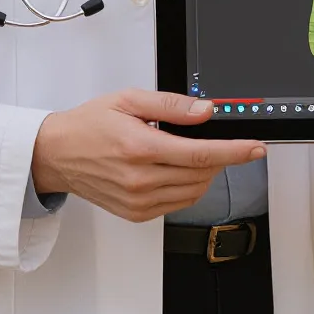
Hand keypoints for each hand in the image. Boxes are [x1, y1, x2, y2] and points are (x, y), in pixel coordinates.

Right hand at [31, 91, 263, 221]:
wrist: (57, 155)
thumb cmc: (89, 126)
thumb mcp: (129, 100)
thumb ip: (172, 106)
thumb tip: (205, 111)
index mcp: (141, 148)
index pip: (201, 154)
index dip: (235, 151)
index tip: (256, 149)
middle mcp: (141, 179)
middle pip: (202, 174)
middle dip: (219, 158)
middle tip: (214, 142)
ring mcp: (139, 200)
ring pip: (194, 192)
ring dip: (205, 173)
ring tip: (189, 154)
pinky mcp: (137, 213)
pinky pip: (178, 203)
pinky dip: (188, 188)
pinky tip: (175, 171)